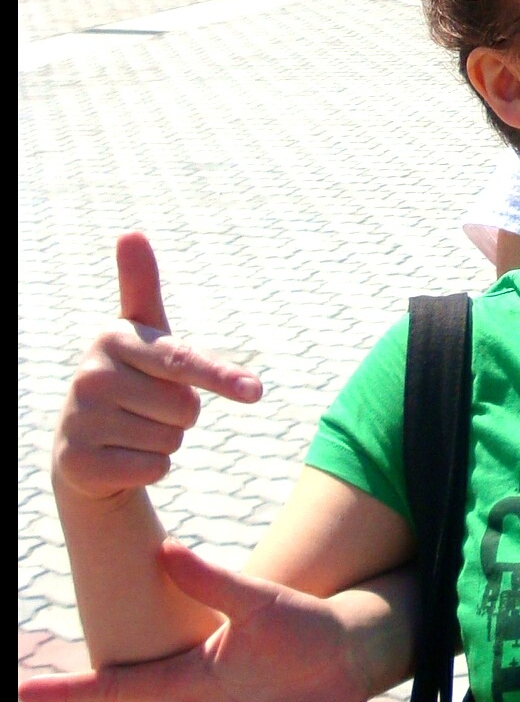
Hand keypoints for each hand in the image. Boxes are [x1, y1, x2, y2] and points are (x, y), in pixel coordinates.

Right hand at [53, 234, 260, 502]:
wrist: (81, 444)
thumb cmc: (129, 378)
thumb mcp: (140, 334)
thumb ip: (141, 286)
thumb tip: (132, 231)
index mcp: (112, 339)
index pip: (182, 361)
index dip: (221, 378)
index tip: (256, 392)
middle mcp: (90, 377)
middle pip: (186, 408)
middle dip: (180, 413)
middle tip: (148, 406)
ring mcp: (81, 422)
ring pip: (171, 441)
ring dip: (164, 441)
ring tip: (132, 428)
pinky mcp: (80, 464)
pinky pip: (153, 470)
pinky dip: (150, 468)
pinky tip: (122, 456)